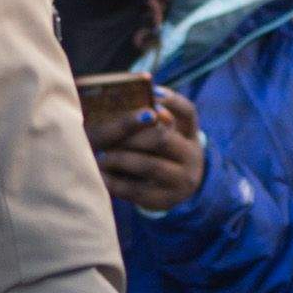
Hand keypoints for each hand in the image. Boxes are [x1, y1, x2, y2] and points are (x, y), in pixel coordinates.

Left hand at [100, 90, 205, 214]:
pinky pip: (137, 190)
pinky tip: (100, 176)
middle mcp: (192, 157)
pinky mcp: (165, 201)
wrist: (170, 190)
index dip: (169, 100)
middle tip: (107, 135)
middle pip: (163, 139)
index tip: (149, 92)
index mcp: (191, 135)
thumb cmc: (158, 153)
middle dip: (132, 135)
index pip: (187, 111)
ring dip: (121, 159)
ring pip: (149, 166)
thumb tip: (132, 101)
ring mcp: (182, 181)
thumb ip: (149, 118)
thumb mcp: (162, 133)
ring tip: (99, 157)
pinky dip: (115, 183)